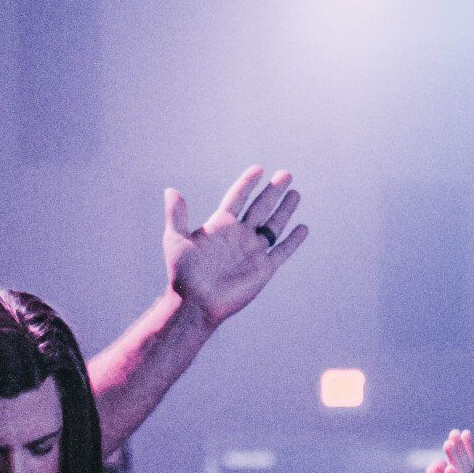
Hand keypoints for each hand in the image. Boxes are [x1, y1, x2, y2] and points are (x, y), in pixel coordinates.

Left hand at [164, 166, 306, 327]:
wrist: (196, 303)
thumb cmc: (183, 274)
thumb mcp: (176, 240)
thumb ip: (176, 215)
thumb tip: (170, 190)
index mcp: (220, 226)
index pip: (237, 198)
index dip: (247, 183)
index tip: (258, 169)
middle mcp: (239, 236)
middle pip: (260, 207)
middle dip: (273, 191)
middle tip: (286, 173)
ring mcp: (252, 251)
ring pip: (273, 225)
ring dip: (285, 209)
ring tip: (295, 192)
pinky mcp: (263, 269)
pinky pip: (281, 251)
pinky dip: (292, 241)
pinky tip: (302, 228)